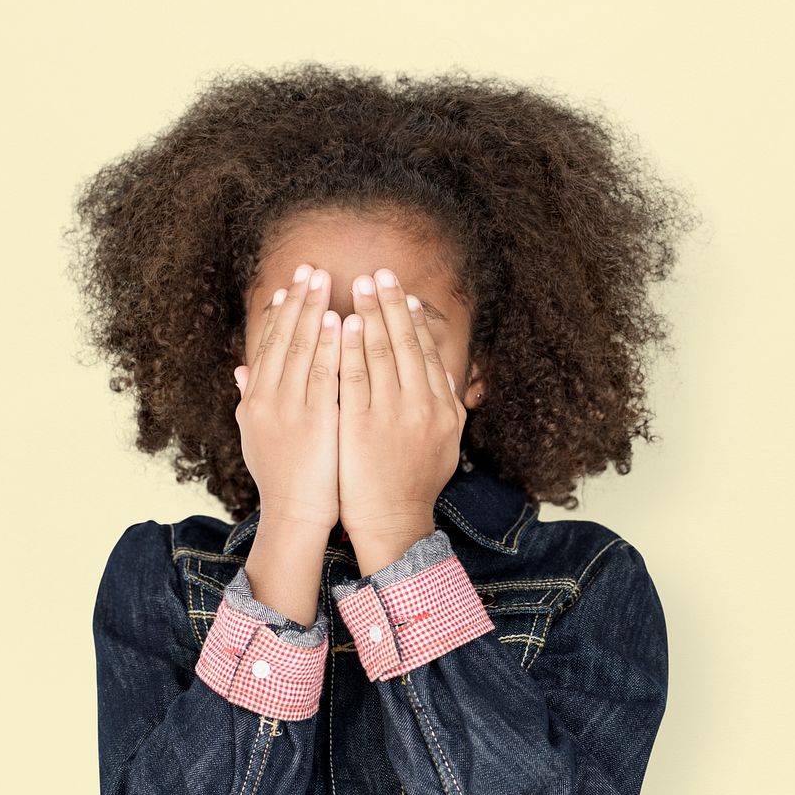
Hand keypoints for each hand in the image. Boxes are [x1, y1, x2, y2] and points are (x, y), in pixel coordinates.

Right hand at [234, 264, 340, 532]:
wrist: (294, 516)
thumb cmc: (282, 478)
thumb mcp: (255, 437)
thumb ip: (249, 400)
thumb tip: (240, 370)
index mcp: (254, 401)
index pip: (268, 346)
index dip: (281, 313)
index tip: (291, 285)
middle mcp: (267, 400)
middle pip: (283, 340)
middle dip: (298, 301)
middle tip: (311, 267)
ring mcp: (290, 410)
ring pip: (302, 350)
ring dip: (313, 311)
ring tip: (325, 280)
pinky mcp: (316, 421)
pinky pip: (325, 375)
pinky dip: (330, 345)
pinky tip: (340, 321)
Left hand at [337, 268, 466, 554]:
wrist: (393, 521)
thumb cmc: (415, 484)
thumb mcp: (445, 444)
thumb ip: (449, 408)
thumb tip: (448, 376)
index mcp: (443, 407)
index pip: (427, 351)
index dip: (415, 319)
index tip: (404, 293)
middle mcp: (422, 405)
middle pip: (406, 343)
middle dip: (392, 304)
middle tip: (380, 272)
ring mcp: (391, 414)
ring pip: (382, 352)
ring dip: (371, 313)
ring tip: (359, 285)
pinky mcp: (361, 424)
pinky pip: (354, 377)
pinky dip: (351, 347)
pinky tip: (345, 323)